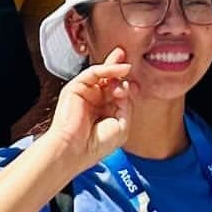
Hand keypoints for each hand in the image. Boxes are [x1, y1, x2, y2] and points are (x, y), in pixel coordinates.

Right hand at [44, 48, 134, 171]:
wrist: (74, 151)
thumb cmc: (94, 145)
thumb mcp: (122, 125)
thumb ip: (127, 104)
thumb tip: (127, 86)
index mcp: (103, 112)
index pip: (117, 93)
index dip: (128, 87)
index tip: (137, 85)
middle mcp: (94, 102)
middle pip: (109, 80)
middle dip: (119, 69)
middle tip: (129, 61)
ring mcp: (85, 94)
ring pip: (102, 74)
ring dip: (116, 69)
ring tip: (127, 68)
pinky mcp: (75, 88)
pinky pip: (93, 73)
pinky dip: (107, 69)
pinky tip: (119, 69)